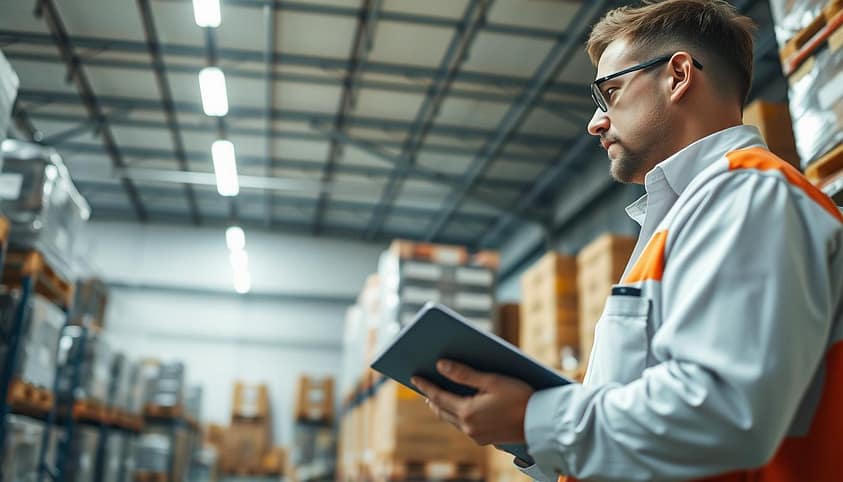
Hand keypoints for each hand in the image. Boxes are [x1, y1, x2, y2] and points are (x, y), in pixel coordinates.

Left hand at [411, 359, 533, 445]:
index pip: (438, 396)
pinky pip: (464, 425)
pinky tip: (460, 406)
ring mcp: (476, 435)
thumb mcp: (492, 380)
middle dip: (432, 397)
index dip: (425, 385)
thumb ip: (464, 373)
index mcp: (467, 412)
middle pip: (442, 410)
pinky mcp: (485, 439)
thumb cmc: (520, 397)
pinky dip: (457, 414)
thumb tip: (440, 365)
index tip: (414, 376)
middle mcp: (469, 427)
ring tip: (438, 395)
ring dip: (444, 406)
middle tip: (424, 385)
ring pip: (452, 419)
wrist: (541, 422)